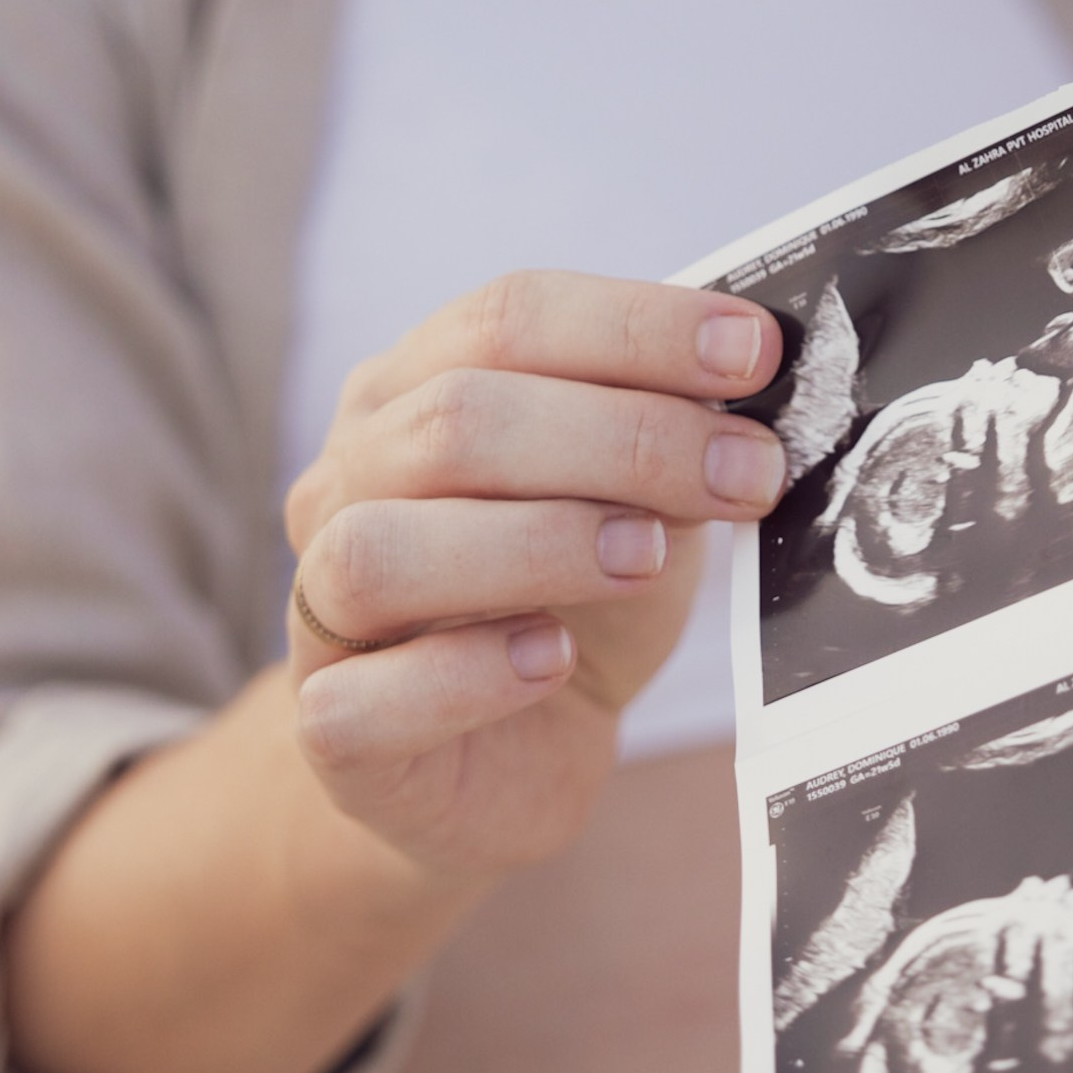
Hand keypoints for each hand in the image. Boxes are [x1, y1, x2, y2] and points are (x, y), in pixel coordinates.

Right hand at [284, 272, 784, 887]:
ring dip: (535, 543)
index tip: (755, 354)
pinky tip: (554, 659)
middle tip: (746, 474)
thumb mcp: (638, 497)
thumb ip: (671, 434)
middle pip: (453, 419)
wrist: (512, 755)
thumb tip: (753, 382)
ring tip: (645, 558)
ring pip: (379, 550)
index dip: (637, 327)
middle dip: (624, 437)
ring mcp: (317, 607)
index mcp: (413, 388)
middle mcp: (345, 481)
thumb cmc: (577, 598)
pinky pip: (361, 702)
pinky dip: (470, 675)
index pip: (507, 316)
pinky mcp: (333, 730)